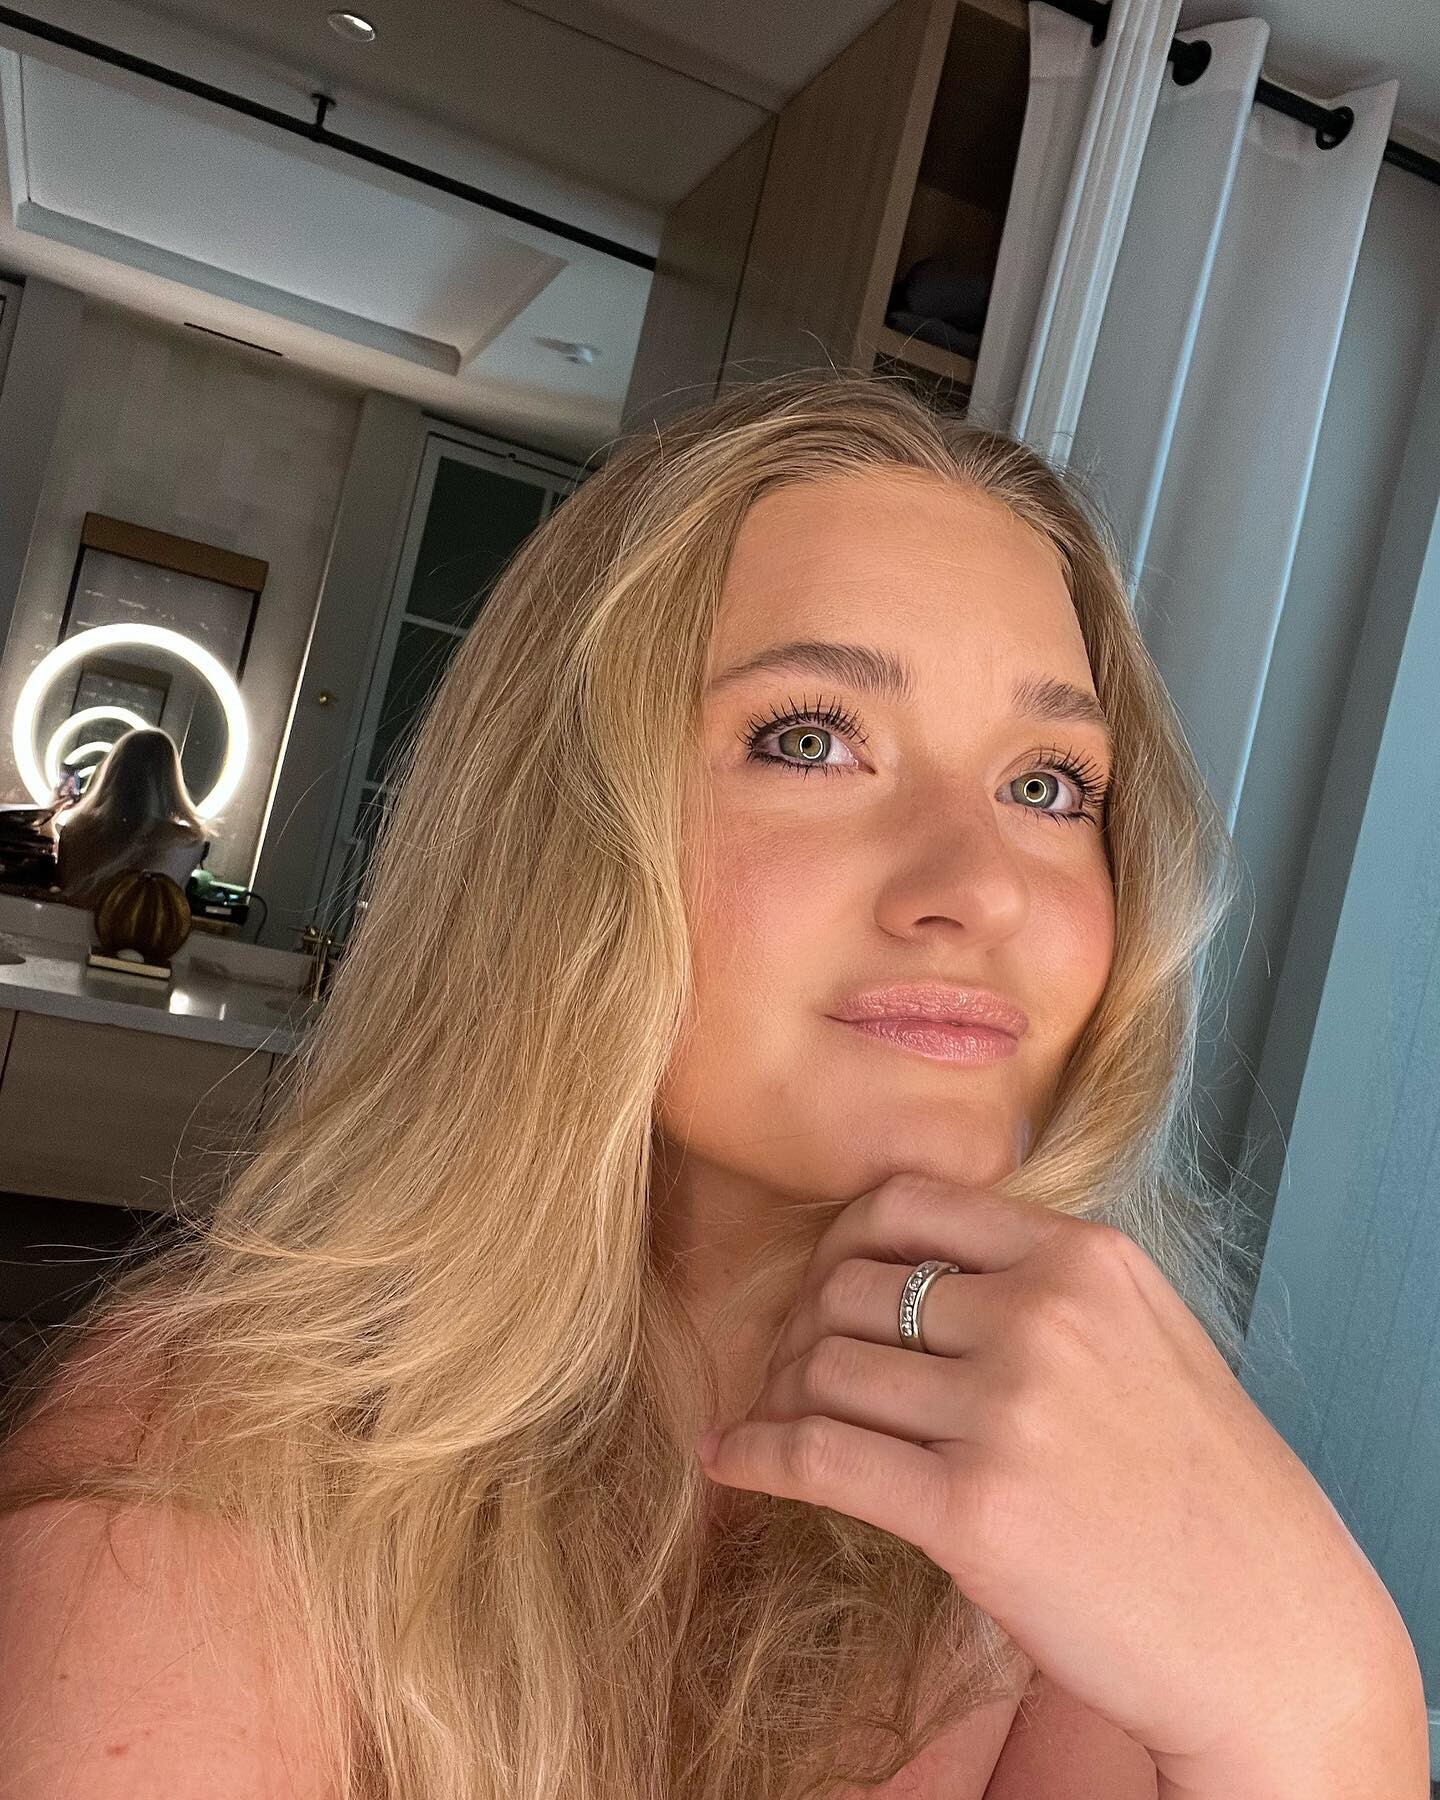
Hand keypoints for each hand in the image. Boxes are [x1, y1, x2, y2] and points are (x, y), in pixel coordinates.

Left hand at [696, 1173, 1413, 1777]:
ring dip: (776, 1395)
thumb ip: (1044, 1285)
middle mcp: (1044, 1315)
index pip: (905, 1203)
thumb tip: (907, 1265)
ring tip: (769, 1422)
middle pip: (850, 1286)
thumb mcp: (1146, 1336)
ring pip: (825, 1366)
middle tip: (786, 1372)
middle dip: (799, 1328)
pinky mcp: (974, 1511)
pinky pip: (819, 1455)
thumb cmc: (1207, 1490)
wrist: (1272, 1632)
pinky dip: (757, 1454)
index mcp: (1083, 1258)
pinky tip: (733, 1459)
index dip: (838, 1244)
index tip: (820, 1288)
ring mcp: (1010, 1411)